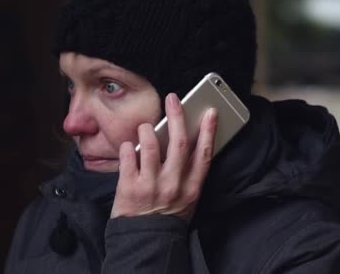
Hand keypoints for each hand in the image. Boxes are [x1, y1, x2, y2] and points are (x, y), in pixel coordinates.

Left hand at [111, 93, 217, 220]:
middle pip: (177, 143)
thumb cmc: (169, 216)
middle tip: (173, 99)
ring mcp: (150, 186)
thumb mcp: (188, 197)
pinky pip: (128, 157)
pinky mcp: (129, 188)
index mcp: (192, 187)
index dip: (208, 131)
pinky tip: (130, 146)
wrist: (146, 241)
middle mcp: (173, 184)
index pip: (203, 154)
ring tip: (146, 127)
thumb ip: (189, 172)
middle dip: (177, 116)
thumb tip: (186, 139)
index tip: (211, 112)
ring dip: (147, 131)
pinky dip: (128, 147)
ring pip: (150, 146)